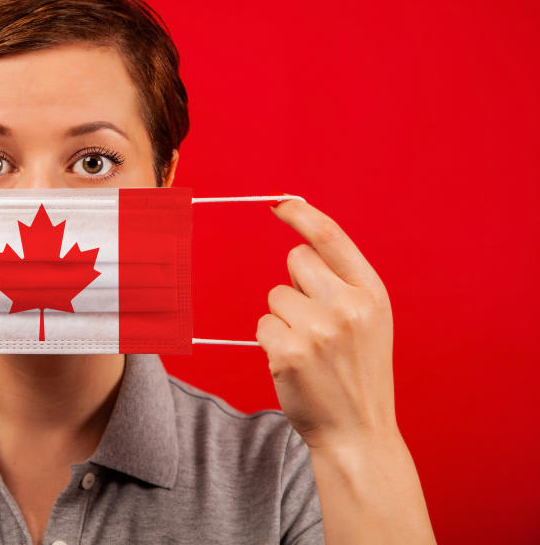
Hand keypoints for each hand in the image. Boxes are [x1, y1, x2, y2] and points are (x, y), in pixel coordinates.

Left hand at [257, 199, 397, 450]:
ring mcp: (318, 329)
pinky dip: (271, 342)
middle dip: (296, 283)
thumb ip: (343, 282)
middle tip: (315, 321)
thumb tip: (298, 245)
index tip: (279, 202)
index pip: (329, 237)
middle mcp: (348, 306)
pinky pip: (262, 325)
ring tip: (310, 349)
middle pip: (295, 260)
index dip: (301, 214)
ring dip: (284, 318)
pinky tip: (295, 364)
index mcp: (371, 293)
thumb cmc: (357, 372)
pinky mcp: (289, 351)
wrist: (358, 432)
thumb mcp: (368, 321)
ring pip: (275, 296)